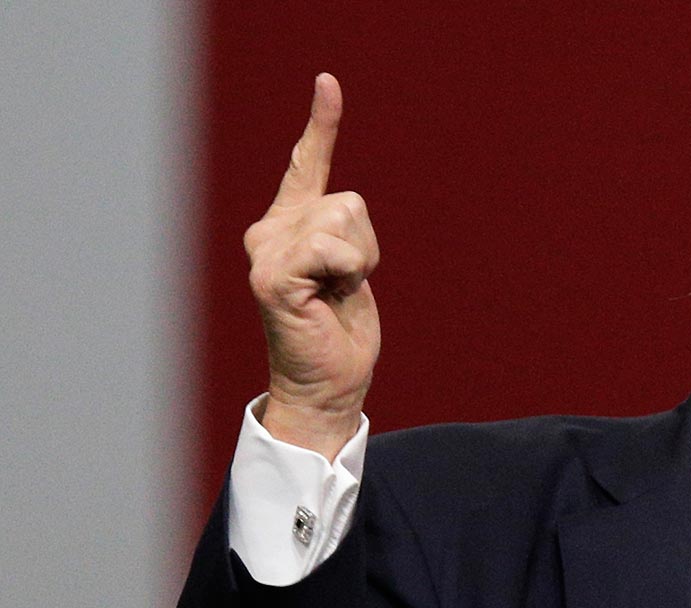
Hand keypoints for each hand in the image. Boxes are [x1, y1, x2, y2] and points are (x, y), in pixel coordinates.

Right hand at [243, 73, 379, 459]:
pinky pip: (334, 249)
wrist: (327, 384)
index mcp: (288, 226)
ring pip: (345, 220)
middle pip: (349, 203)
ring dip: (358, 263)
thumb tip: (344, 214)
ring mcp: (265, 252)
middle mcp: (268, 231)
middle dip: (365, 248)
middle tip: (343, 289)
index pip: (308, 165)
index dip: (322, 124)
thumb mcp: (348, 271)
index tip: (328, 83)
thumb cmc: (339, 333)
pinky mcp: (272, 275)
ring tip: (335, 295)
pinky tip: (327, 300)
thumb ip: (340, 236)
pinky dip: (348, 275)